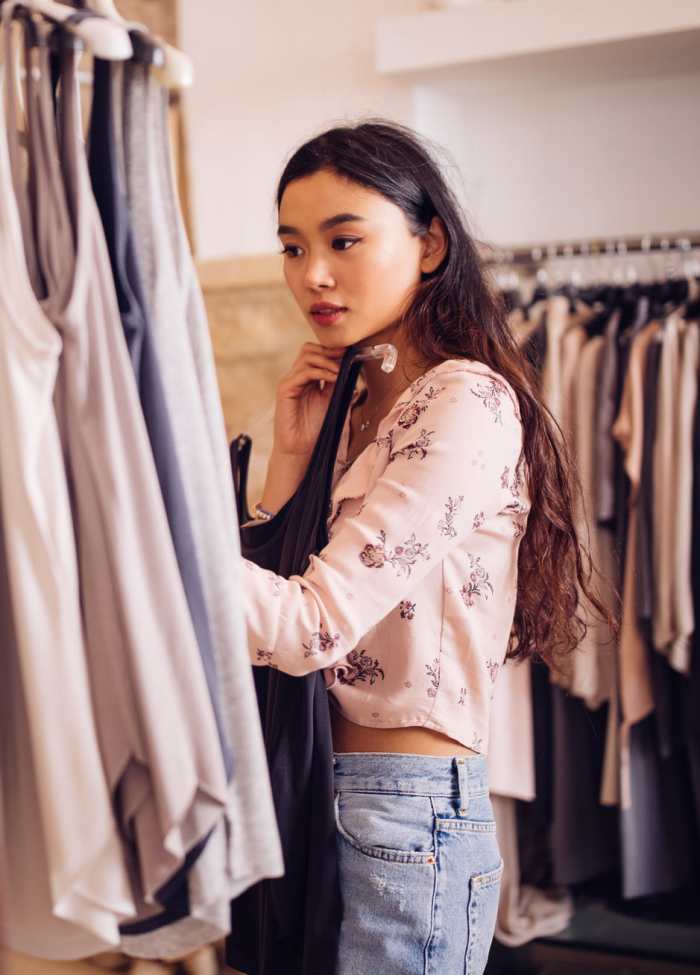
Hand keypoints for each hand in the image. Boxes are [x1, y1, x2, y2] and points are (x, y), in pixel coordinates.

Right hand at [272, 342, 344, 456]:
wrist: (300, 449)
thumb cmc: (314, 429)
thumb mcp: (331, 402)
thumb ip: (337, 385)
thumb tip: (350, 369)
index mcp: (307, 379)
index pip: (316, 354)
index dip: (332, 350)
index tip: (350, 352)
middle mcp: (296, 377)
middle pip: (309, 350)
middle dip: (329, 350)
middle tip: (345, 356)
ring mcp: (290, 382)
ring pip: (307, 357)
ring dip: (327, 360)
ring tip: (340, 371)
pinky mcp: (285, 389)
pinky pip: (304, 373)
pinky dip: (321, 372)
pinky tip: (333, 378)